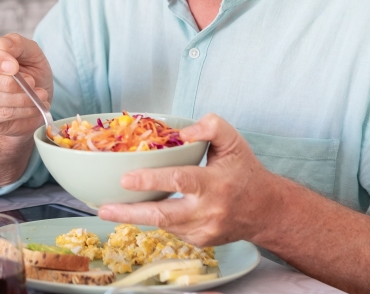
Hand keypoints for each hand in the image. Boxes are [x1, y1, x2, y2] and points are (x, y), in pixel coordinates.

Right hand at [0, 33, 53, 137]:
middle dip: (7, 82)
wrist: (37, 98)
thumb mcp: (32, 53)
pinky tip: (36, 105)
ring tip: (40, 94)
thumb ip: (18, 44)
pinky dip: (23, 110)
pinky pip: (0, 114)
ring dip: (20, 97)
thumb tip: (1, 44)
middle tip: (31, 82)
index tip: (14, 66)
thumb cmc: (31, 71)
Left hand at [97, 114, 282, 246]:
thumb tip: (181, 133)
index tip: (125, 178)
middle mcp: (208, 211)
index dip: (151, 180)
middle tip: (103, 208)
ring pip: (162, 224)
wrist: (266, 211)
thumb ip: (210, 127)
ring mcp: (203, 231)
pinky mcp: (199, 242)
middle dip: (130, 213)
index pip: (180, 181)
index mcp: (215, 183)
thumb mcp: (234, 142)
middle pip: (163, 215)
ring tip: (109, 208)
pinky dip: (154, 219)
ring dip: (134, 217)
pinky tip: (139, 210)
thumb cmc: (245, 172)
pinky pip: (170, 229)